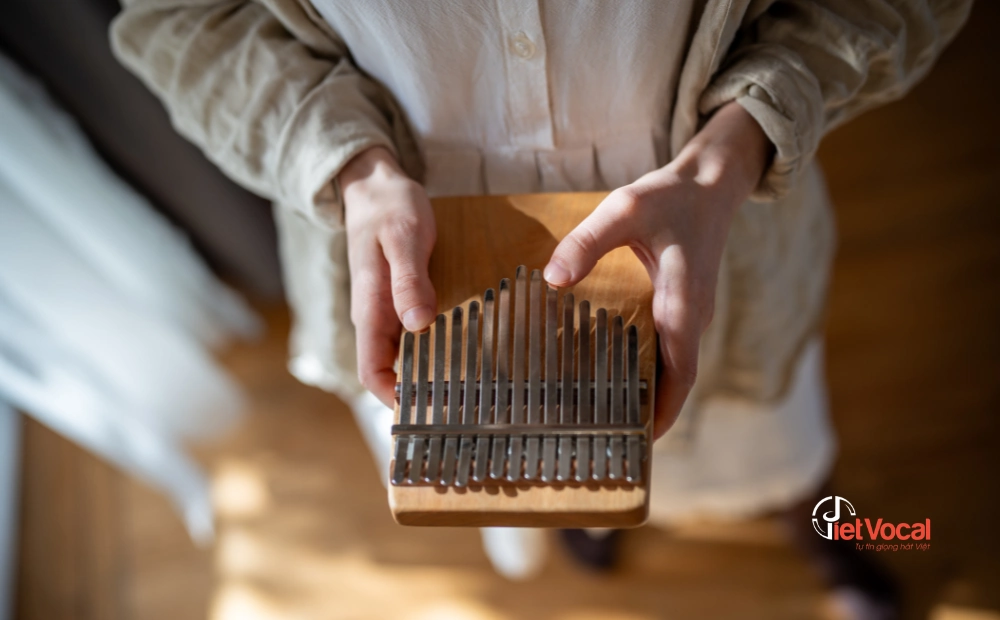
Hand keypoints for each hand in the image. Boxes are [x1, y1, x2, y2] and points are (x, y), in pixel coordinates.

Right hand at [341, 146, 436, 405]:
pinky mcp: (401, 298)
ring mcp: (388, 308)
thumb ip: (408, 281)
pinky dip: (432, 346)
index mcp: (371, 307)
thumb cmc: (390, 208)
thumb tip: (418, 324)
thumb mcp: (403, 238)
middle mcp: (376, 314)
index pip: (370, 370)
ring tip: (467, 386)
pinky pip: (413, 333)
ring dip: (426, 371)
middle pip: (388, 370)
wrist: (377, 184)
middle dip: (415, 392)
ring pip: (402, 354)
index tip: (423, 414)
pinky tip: (462, 348)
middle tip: (459, 408)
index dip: (391, 398)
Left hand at [543, 102, 772, 439]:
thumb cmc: (670, 197)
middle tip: (609, 438)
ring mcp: (690, 314)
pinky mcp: (681, 307)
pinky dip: (645, 368)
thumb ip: (587, 242)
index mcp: (684, 302)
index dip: (664, 411)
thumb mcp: (625, 210)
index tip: (642, 441)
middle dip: (649, 412)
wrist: (710, 184)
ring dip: (647, 392)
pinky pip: (666, 349)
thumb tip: (552, 279)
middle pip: (675, 380)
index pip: (681, 373)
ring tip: (605, 415)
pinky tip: (612, 372)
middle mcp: (692, 316)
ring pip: (671, 367)